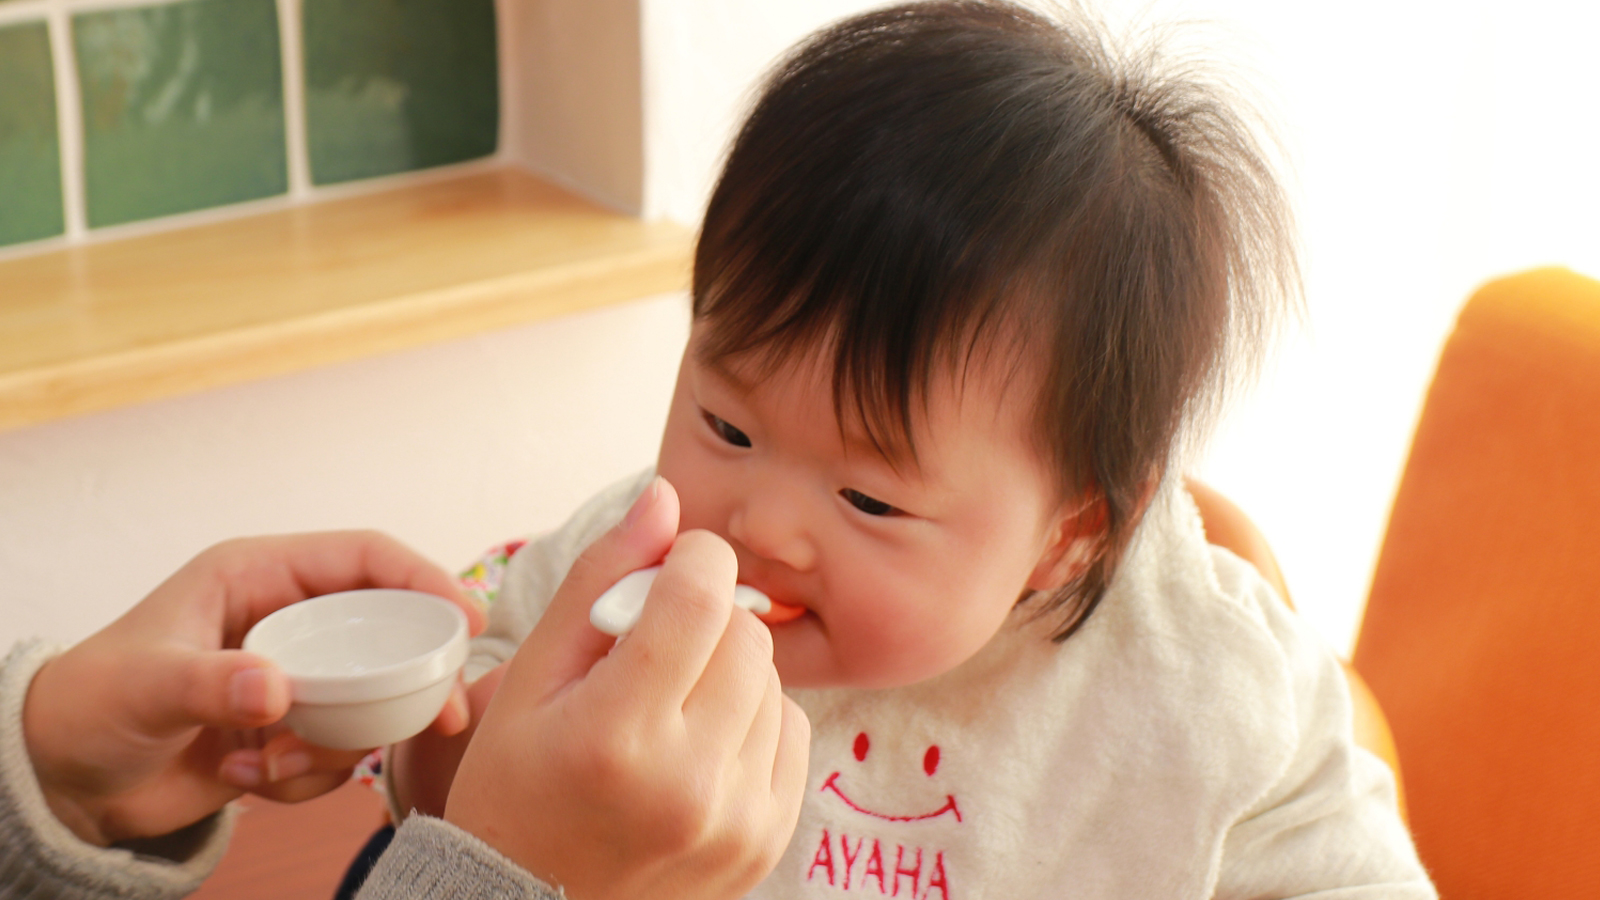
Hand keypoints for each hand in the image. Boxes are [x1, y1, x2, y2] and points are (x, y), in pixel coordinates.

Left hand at [22, 531, 485, 845]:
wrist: (65, 779)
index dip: (424, 579)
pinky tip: (249, 779)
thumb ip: (211, 683)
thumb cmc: (91, 703)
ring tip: (275, 764)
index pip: (364, 559)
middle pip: (388, 632)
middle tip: (443, 714)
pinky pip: (337, 752)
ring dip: (340, 744)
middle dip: (416, 677)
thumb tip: (277, 692)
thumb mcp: (147, 684)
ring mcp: (294, 676)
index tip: (466, 618)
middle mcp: (287, 620)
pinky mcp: (291, 728)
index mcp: (259, 576)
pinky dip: (305, 777)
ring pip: (370, 701)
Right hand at [445, 478, 810, 899]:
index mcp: (616, 733)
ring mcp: (738, 817)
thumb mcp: (532, 678)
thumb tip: (665, 496)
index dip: (688, 559)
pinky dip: (752, 717)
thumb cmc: (518, 789)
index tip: (664, 572)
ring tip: (668, 705)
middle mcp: (689, 780)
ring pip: (772, 675)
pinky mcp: (768, 837)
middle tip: (651, 652)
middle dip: (704, 617)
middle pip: (746, 631)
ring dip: (728, 668)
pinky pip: (792, 727)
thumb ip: (599, 579)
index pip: (701, 593)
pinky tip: (698, 741)